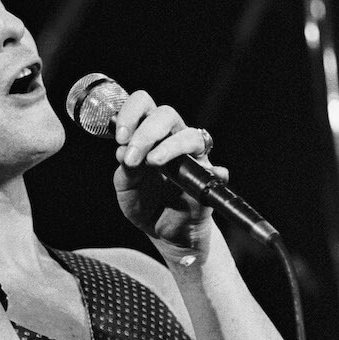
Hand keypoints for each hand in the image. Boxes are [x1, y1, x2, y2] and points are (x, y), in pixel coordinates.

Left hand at [112, 91, 227, 251]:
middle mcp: (172, 140)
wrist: (164, 234)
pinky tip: (213, 175)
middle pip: (166, 114)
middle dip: (147, 132)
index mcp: (149, 135)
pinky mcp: (207, 179)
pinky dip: (216, 172)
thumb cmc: (145, 204)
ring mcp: (193, 158)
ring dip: (170, 146)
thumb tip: (123, 152)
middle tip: (132, 156)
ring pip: (192, 136)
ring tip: (153, 163)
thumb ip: (124, 171)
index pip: (143, 105)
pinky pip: (218, 171)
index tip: (120, 137)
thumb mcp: (126, 189)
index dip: (131, 113)